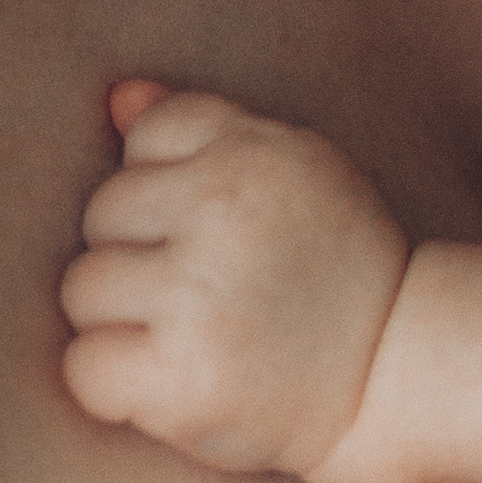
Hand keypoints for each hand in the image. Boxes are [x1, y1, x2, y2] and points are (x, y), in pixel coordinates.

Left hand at [59, 81, 409, 481]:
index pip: (146, 138)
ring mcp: (201, 294)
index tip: (219, 230)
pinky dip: (113, 386)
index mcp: (255, 152)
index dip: (169, 192)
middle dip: (138, 256)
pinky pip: (85, 367)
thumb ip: (207, 130)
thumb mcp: (296, 173)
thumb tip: (117, 95)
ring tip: (191, 339)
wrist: (399, 370)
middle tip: (209, 294)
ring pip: (83, 290)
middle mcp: (225, 211)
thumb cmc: (336, 270)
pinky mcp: (186, 376)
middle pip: (102, 214)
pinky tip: (168, 387)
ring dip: (120, 322)